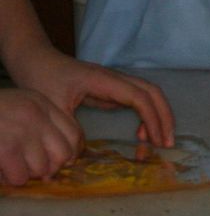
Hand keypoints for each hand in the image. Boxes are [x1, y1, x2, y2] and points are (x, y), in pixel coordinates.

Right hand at [0, 89, 82, 185]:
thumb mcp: (16, 107)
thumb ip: (39, 125)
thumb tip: (65, 158)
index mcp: (39, 102)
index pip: (73, 133)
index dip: (68, 153)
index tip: (55, 162)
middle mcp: (35, 114)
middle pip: (63, 154)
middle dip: (48, 167)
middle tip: (27, 167)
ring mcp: (21, 130)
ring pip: (42, 168)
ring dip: (25, 174)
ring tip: (9, 165)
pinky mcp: (5, 148)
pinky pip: (19, 177)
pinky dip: (8, 178)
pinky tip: (0, 169)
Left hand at [7, 43, 175, 148]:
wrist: (34, 60)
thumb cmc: (40, 79)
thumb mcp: (51, 106)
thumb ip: (68, 129)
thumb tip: (80, 155)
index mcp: (103, 81)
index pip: (139, 97)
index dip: (152, 118)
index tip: (156, 140)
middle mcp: (114, 79)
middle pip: (153, 92)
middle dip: (165, 116)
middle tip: (167, 142)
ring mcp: (114, 83)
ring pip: (149, 94)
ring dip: (159, 115)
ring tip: (158, 140)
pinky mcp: (110, 89)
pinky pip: (137, 100)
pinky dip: (146, 115)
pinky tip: (140, 132)